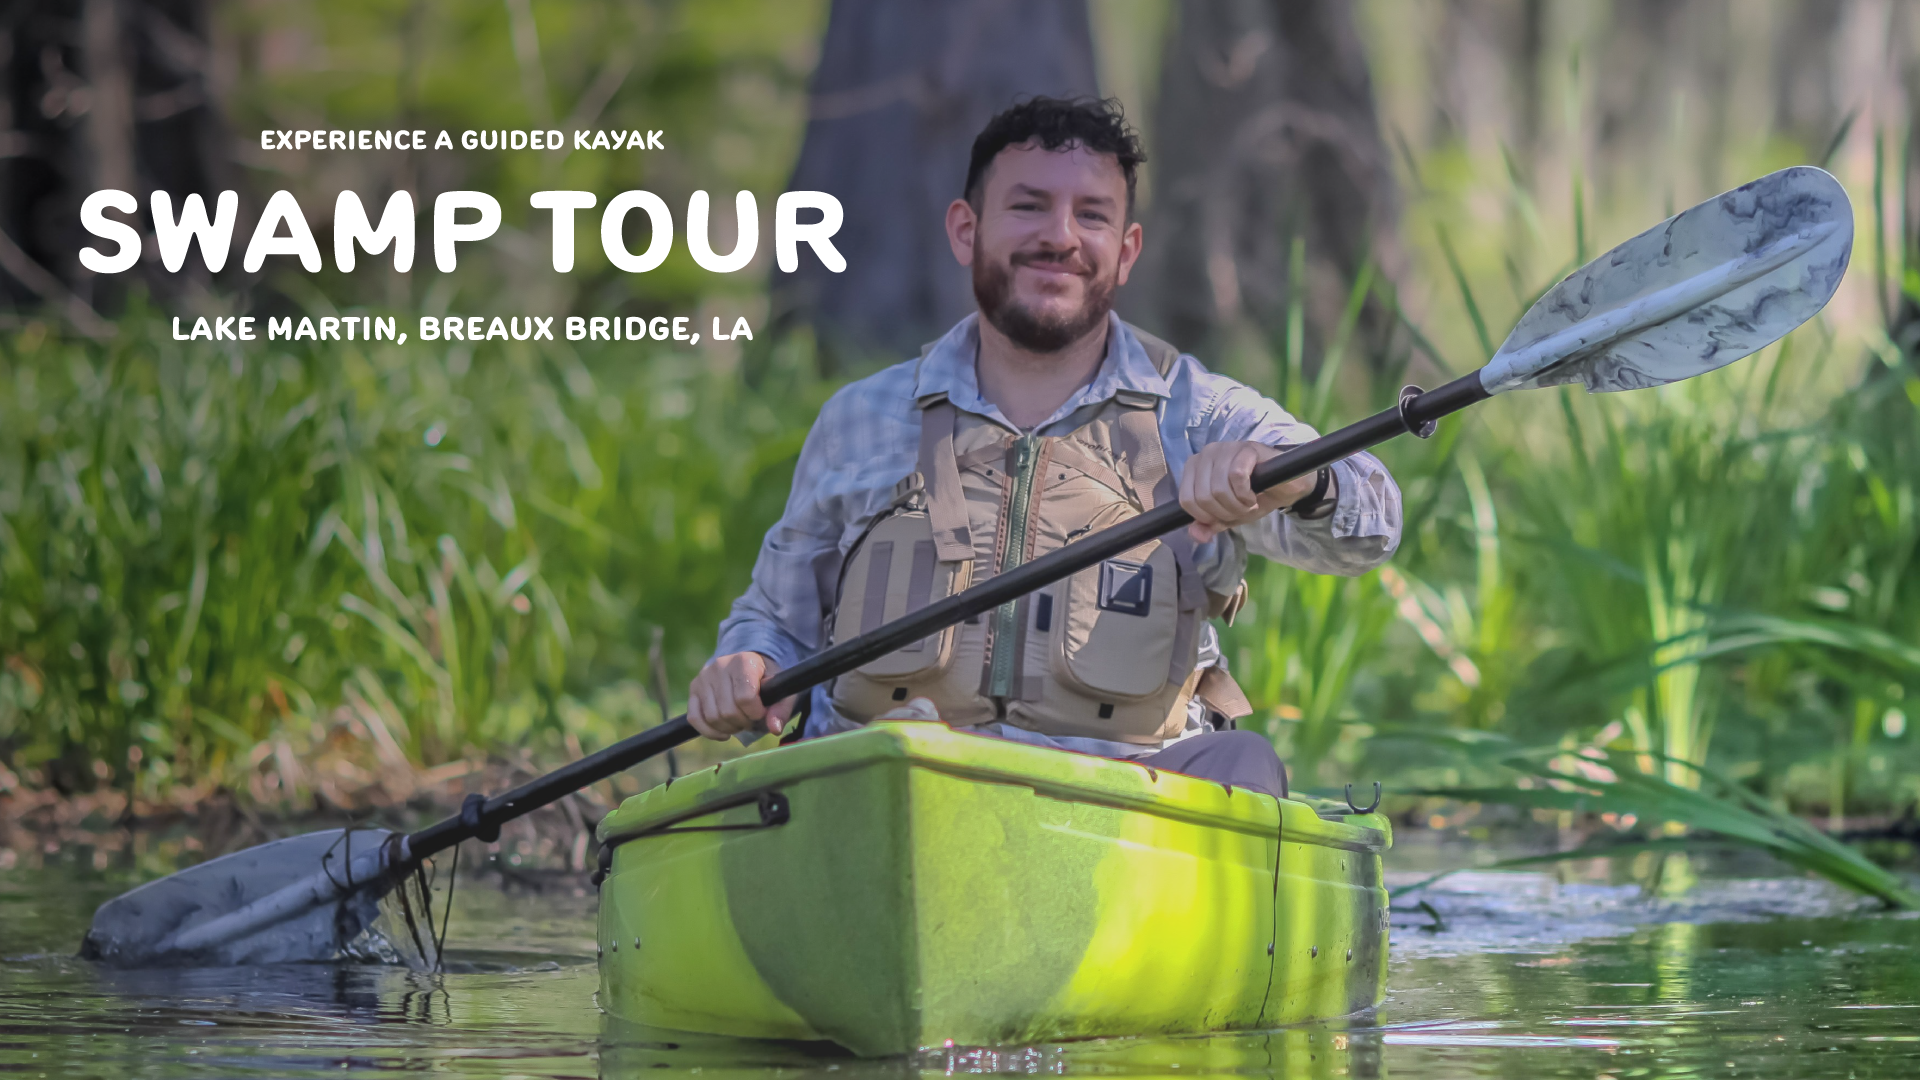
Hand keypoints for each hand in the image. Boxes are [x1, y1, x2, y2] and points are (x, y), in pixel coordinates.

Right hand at [686, 652, 796, 740]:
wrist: (747, 667)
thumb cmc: (767, 681)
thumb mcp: (780, 691)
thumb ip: (780, 709)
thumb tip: (775, 728)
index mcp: (744, 661)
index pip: (745, 698)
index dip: (755, 713)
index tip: (761, 712)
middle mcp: (720, 666)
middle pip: (728, 711)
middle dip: (743, 723)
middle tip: (750, 720)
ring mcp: (704, 677)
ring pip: (712, 717)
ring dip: (729, 728)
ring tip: (739, 722)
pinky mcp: (693, 688)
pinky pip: (694, 718)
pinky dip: (709, 731)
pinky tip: (724, 732)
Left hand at [1179, 441, 1319, 542]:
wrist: (1285, 486)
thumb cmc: (1252, 497)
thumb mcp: (1228, 516)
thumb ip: (1209, 525)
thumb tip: (1196, 535)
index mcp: (1194, 468)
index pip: (1186, 500)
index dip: (1207, 516)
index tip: (1225, 515)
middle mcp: (1206, 454)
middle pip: (1203, 497)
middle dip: (1224, 512)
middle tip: (1241, 510)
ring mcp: (1226, 448)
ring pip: (1218, 488)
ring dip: (1237, 506)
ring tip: (1249, 504)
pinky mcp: (1246, 448)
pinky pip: (1237, 476)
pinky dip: (1246, 494)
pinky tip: (1254, 496)